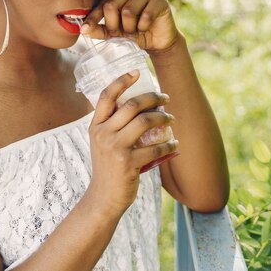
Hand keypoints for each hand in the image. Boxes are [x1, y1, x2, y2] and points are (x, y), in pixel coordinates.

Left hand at [81, 0, 178, 52]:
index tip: (84, 30)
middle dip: (114, 25)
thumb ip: (100, 30)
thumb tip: (83, 30)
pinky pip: (145, 16)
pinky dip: (144, 27)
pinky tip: (147, 27)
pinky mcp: (159, 0)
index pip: (101, 5)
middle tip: (122, 33)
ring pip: (128, 12)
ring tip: (136, 30)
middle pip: (111, 6)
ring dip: (130, 28)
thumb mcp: (115, 34)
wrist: (158, 41)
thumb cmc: (136, 34)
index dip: (93, 18)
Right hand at [86, 71, 177, 215]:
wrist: (103, 197)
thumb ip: (112, 125)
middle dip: (153, 97)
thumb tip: (138, 105)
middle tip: (166, 98)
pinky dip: (169, 144)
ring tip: (171, 118)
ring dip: (163, 117)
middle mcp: (103, 134)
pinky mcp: (128, 163)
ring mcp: (115, 148)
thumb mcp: (101, 142)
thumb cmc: (107, 167)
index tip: (137, 72)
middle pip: (132, 105)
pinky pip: (155, 148)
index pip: (107, 96)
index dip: (122, 81)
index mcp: (95, 126)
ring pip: (145, 122)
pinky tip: (174, 143)